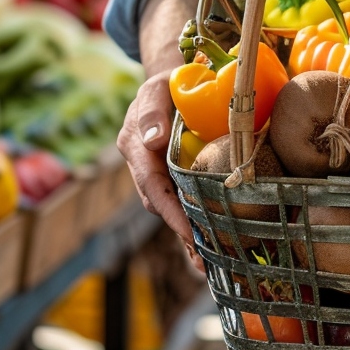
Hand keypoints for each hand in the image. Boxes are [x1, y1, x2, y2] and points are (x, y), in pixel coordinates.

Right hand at [118, 69, 202, 269]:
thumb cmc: (166, 85)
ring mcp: (160, 174)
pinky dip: (197, 225)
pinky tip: (213, 247)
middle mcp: (145, 166)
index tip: (189, 232)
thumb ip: (151, 111)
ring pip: (174, 210)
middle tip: (204, 261)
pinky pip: (185, 203)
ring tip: (210, 266)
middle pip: (162, 206)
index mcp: (136, 148)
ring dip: (190, 238)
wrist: (174, 83)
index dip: (170, 211)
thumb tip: (153, 139)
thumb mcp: (155, 89)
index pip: (152, 185)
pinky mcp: (177, 177)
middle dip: (182, 234)